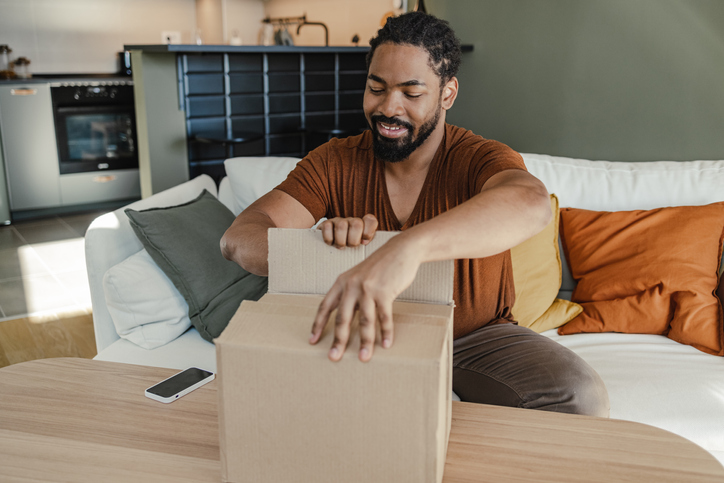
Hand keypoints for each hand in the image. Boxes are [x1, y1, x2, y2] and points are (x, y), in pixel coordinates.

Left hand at [309, 233, 422, 362]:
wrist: (401, 250)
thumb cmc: (380, 266)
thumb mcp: (359, 276)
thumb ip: (351, 294)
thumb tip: (346, 317)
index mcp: (341, 282)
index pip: (325, 307)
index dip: (318, 324)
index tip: (313, 340)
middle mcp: (351, 285)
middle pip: (342, 318)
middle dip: (338, 340)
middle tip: (334, 357)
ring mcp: (368, 288)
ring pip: (364, 321)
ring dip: (365, 341)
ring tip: (363, 357)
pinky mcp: (385, 291)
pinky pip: (384, 317)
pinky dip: (385, 332)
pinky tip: (385, 344)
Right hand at [317, 214, 377, 247]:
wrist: (330, 247)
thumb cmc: (349, 250)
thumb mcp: (361, 249)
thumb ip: (368, 246)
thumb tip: (366, 243)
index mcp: (363, 225)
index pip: (371, 220)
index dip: (369, 232)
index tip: (364, 243)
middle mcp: (352, 221)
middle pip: (356, 224)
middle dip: (353, 240)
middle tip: (350, 247)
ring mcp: (339, 221)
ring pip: (341, 225)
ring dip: (340, 241)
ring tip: (340, 247)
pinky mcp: (326, 223)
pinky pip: (327, 227)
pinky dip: (329, 238)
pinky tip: (330, 243)